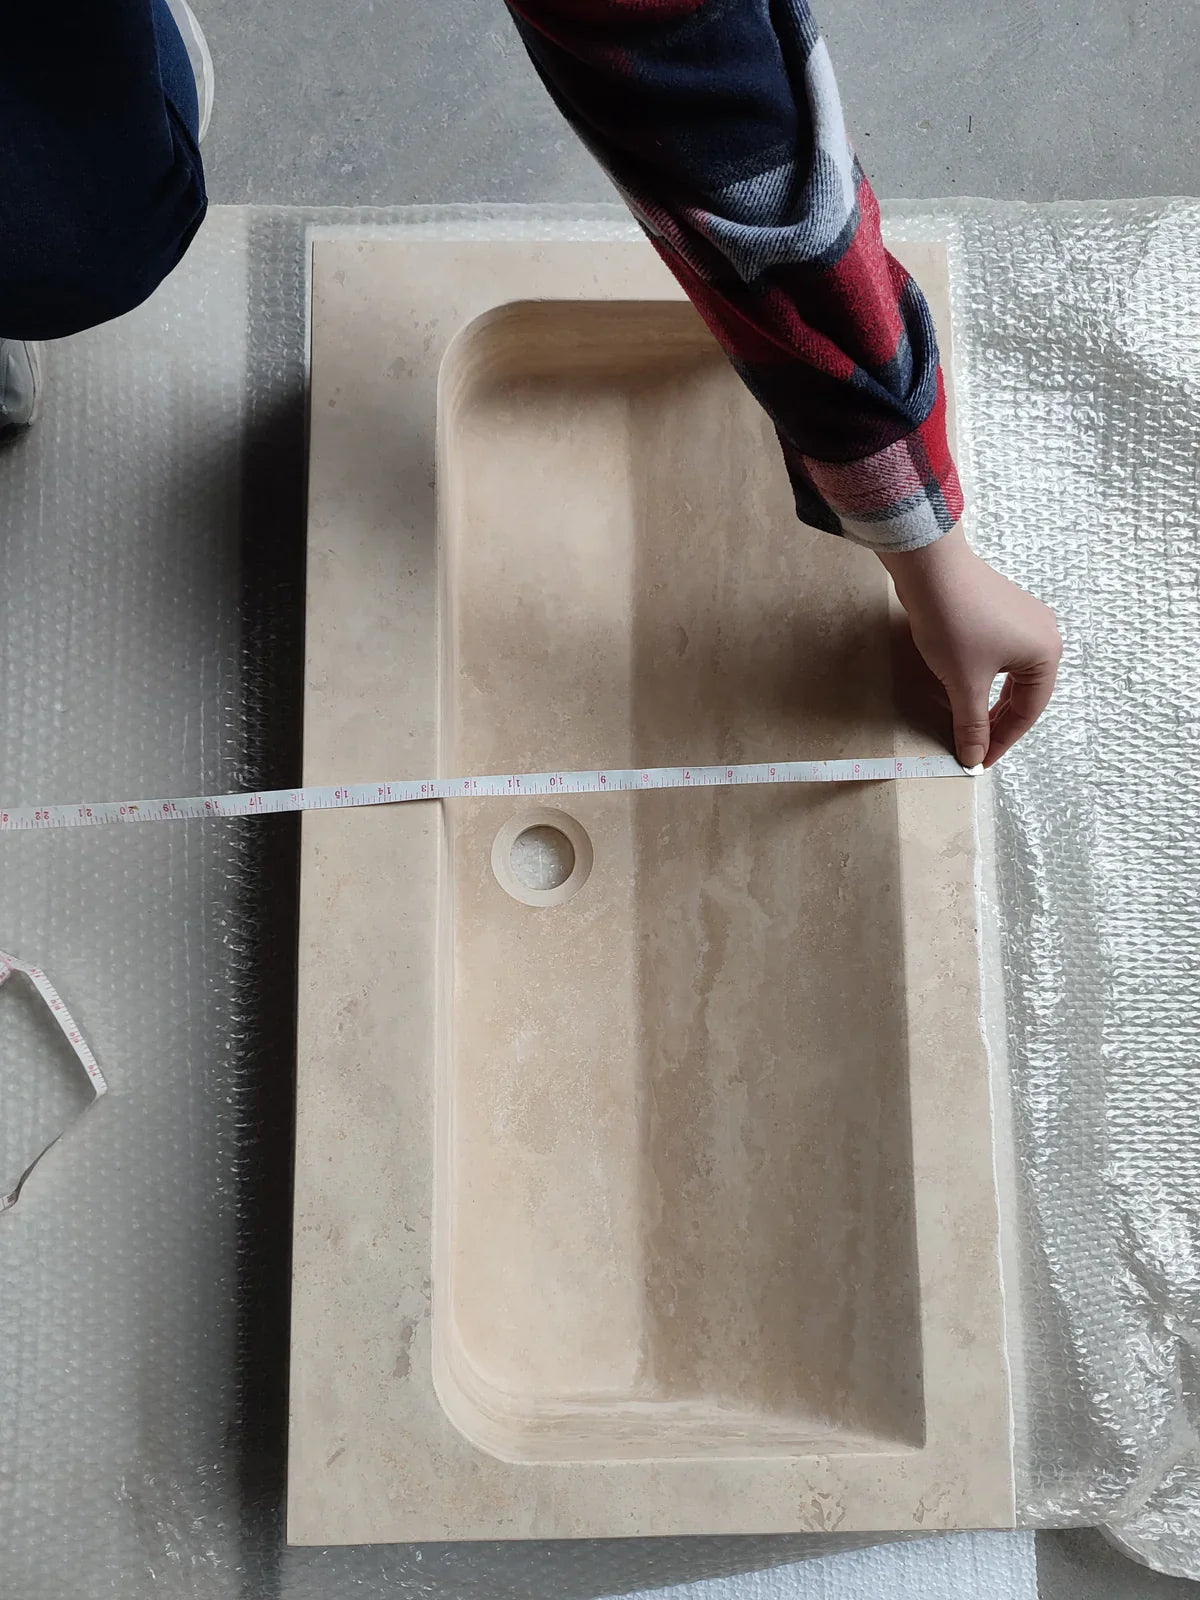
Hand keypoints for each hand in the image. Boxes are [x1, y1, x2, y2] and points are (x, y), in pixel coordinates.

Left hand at [878, 528, 1061, 768]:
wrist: (931, 567)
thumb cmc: (954, 624)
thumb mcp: (964, 682)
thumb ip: (971, 724)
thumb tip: (974, 759)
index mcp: (1046, 655)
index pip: (1028, 713)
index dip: (1002, 741)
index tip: (979, 762)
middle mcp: (1044, 635)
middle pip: (1023, 693)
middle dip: (997, 722)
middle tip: (973, 746)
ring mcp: (1024, 619)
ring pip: (1010, 675)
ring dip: (990, 700)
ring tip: (969, 722)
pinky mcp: (1001, 609)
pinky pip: (1000, 655)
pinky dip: (985, 677)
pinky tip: (966, 687)